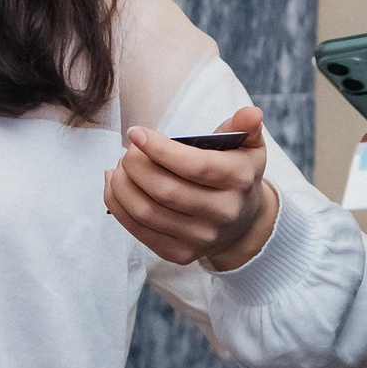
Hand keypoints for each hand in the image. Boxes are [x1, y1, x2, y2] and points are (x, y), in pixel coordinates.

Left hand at [106, 106, 276, 271]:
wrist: (243, 224)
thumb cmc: (236, 174)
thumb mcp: (248, 147)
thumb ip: (244, 126)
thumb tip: (251, 113)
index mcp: (239, 180)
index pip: (195, 166)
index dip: (160, 149)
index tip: (135, 133)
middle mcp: (223, 213)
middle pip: (166, 190)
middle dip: (136, 165)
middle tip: (128, 150)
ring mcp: (201, 238)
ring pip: (147, 212)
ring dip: (123, 184)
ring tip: (121, 165)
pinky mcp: (180, 254)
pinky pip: (139, 230)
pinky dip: (118, 205)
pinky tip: (115, 184)